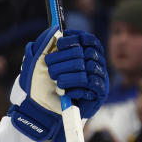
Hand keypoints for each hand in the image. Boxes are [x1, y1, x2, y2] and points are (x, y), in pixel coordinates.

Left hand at [7, 27, 107, 141]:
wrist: (46, 111)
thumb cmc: (45, 86)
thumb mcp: (41, 64)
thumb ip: (46, 46)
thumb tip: (53, 29)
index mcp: (86, 54)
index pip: (88, 40)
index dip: (75, 39)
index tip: (59, 43)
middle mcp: (96, 64)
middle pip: (85, 53)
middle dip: (64, 59)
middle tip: (49, 67)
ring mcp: (99, 78)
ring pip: (86, 69)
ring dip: (68, 74)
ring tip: (56, 81)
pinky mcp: (99, 93)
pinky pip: (91, 84)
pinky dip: (76, 87)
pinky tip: (66, 91)